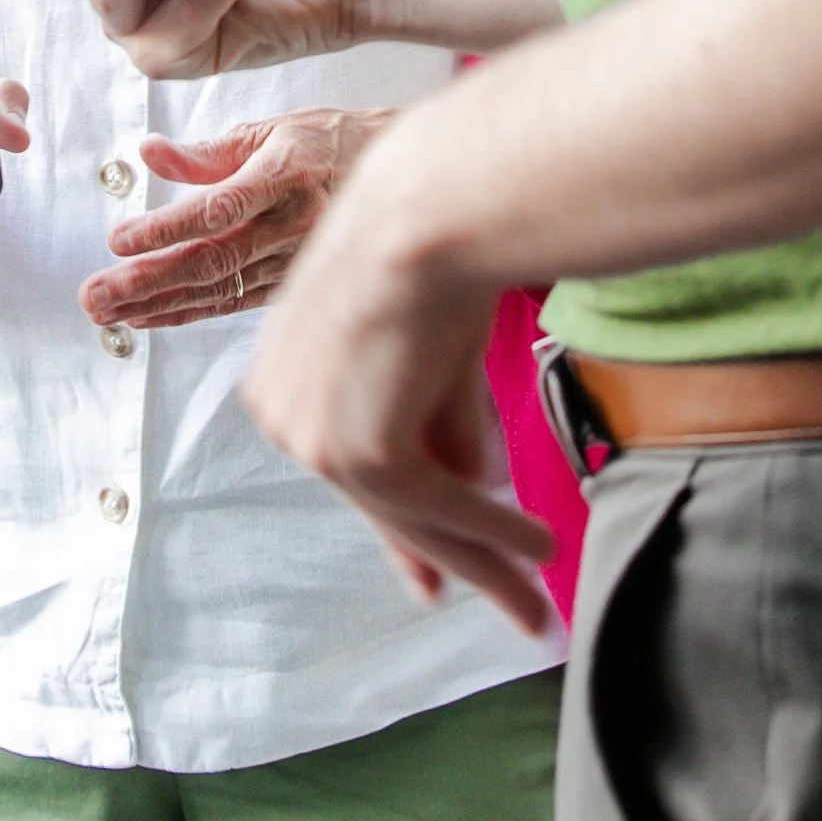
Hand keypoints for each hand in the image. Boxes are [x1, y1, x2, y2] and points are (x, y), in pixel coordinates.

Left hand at [81, 109, 389, 331]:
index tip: (119, 239)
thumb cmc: (334, 144)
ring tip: (108, 311)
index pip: (217, 208)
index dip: (166, 228)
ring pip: (219, 290)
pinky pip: (235, 303)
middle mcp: (292, 224)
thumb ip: (207, 150)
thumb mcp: (273, 129)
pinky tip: (150, 317)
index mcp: (284, 174)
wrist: (404, 181)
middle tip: (96, 294)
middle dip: (147, 281)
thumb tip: (150, 153)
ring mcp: (296, 260)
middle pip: (211, 260)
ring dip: (158, 304)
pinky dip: (188, 312)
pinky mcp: (294, 284)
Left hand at [240, 115, 557, 636]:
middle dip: (448, 560)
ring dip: (487, 561)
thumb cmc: (430, 247)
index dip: (399, 528)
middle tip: (505, 607)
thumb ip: (436, 421)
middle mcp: (281, 412)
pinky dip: (496, 533)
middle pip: (382, 502)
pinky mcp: (357, 452)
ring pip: (414, 517)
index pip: (348, 465)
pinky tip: (540, 548)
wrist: (427, 212)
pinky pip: (439, 509)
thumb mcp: (425, 349)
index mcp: (281, 375)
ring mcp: (313, 437)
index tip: (430, 579)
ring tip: (535, 604)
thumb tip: (468, 483)